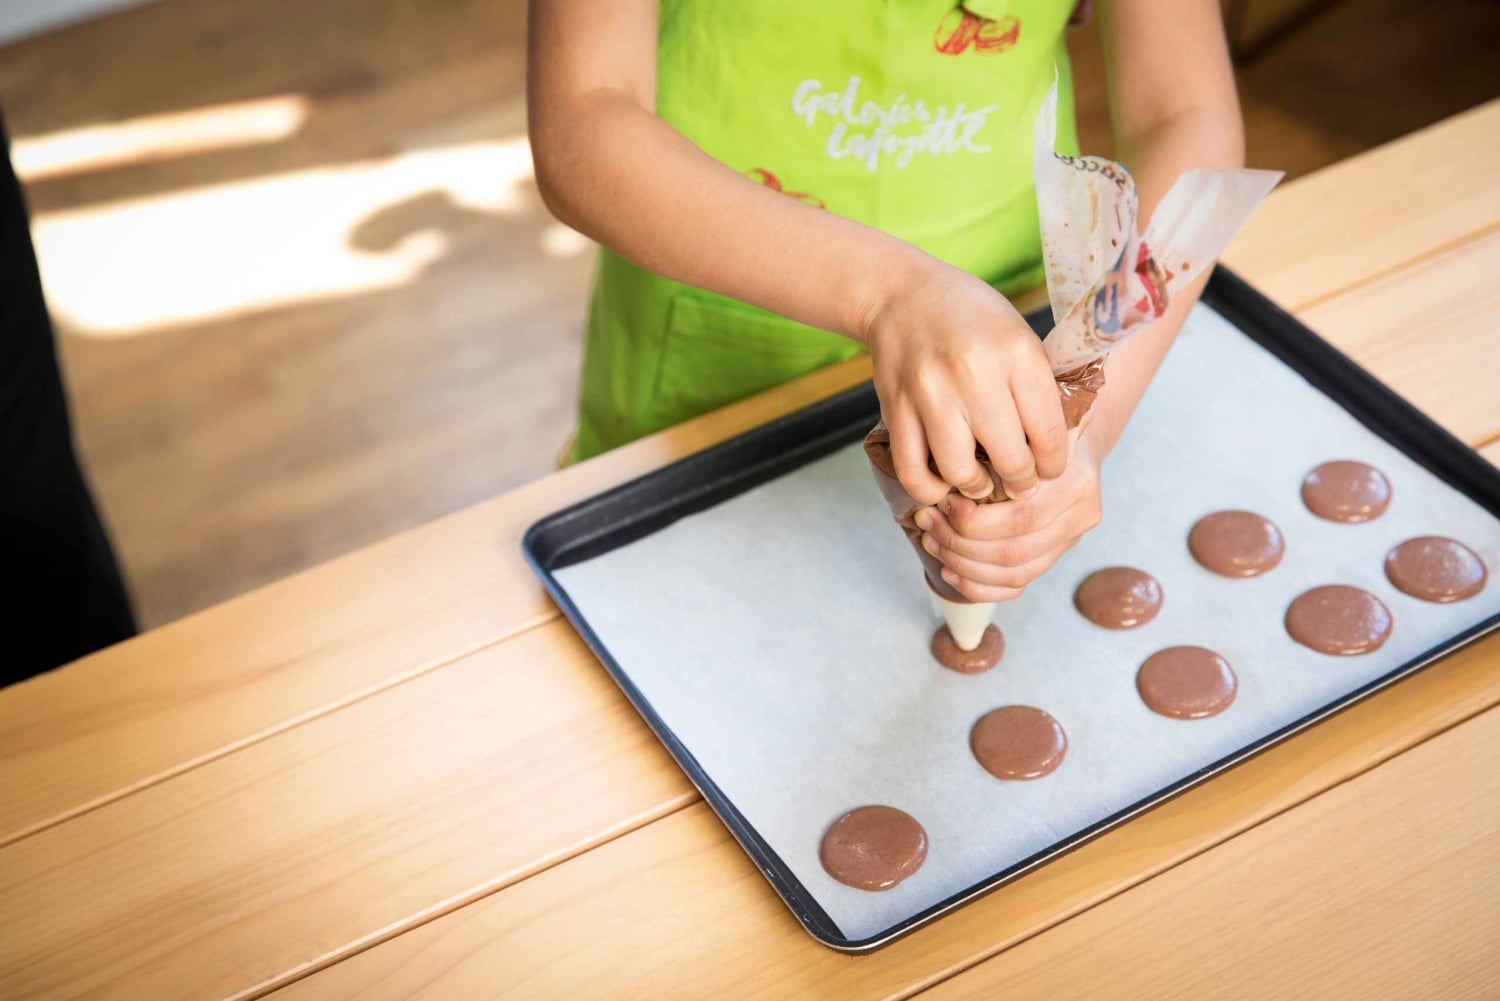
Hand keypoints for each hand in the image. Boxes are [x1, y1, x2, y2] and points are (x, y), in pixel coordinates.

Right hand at [861, 257, 1067, 505]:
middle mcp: (974, 373)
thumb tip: (1053, 450)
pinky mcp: (895, 408)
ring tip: (982, 483)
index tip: (1048, 469)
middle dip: (1021, 482)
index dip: (1053, 464)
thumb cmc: (971, 318)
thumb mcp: (1018, 337)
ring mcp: (930, 393)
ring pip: (960, 473)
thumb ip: (1037, 389)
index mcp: (1017, 353)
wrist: (901, 295)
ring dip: (977, 488)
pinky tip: (943, 483)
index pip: (1049, 434)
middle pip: (1010, 460)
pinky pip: (913, 472)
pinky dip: (931, 490)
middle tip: (1020, 482)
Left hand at [912, 432, 1104, 601]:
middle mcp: (1079, 516)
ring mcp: (1070, 541)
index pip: (1019, 518)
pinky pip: (1016, 586)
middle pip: (1012, 550)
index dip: (971, 520)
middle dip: (958, 542)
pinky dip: (978, 586)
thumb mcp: (1024, 422)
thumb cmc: (1035, 429)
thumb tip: (951, 464)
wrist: (1066, 443)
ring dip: (962, 563)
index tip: (940, 502)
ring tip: (931, 542)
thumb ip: (1001, 441)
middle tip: (926, 522)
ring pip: (1013, 573)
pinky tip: (949, 571)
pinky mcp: (1055, 557)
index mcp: (1075, 481)